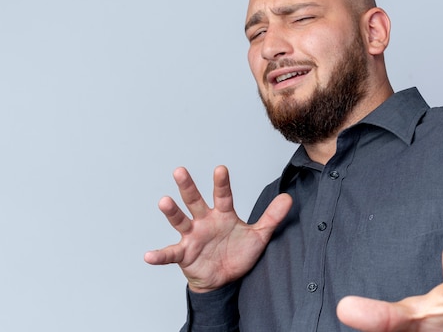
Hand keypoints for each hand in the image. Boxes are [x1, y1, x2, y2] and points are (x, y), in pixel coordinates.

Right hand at [144, 165, 291, 292]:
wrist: (225, 279)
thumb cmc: (238, 253)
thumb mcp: (259, 236)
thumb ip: (272, 217)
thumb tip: (289, 198)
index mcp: (222, 215)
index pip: (223, 195)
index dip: (222, 183)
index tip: (221, 169)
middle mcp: (204, 221)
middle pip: (195, 201)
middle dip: (188, 186)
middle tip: (180, 170)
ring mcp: (192, 237)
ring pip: (181, 221)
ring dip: (172, 212)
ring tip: (164, 202)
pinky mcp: (184, 254)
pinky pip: (170, 254)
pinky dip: (159, 255)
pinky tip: (149, 256)